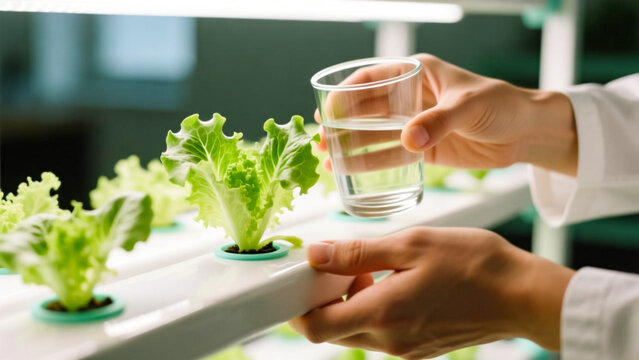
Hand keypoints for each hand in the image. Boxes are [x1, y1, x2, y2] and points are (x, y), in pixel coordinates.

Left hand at [290, 227, 574, 358]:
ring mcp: (405, 349)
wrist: (522, 295)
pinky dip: (373, 309)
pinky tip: (394, 281)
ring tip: (373, 268)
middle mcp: (389, 341)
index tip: (303, 279)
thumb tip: (316, 255)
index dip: (299, 307)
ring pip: (356, 330)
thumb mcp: (411, 245)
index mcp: (382, 314)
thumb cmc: (472, 264)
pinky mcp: (418, 348)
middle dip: (326, 299)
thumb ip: (358, 253)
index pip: (316, 328)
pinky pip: (380, 332)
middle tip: (340, 264)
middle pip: (332, 330)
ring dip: (351, 302)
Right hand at [316, 54, 577, 175]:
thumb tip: (408, 140)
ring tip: (328, 159)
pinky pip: (391, 155)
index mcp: (417, 74)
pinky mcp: (423, 148)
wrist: (526, 132)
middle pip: (366, 110)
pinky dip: (370, 163)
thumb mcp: (470, 107)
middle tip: (321, 140)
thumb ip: (440, 122)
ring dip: (350, 146)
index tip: (327, 110)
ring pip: (374, 134)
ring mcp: (415, 124)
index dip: (345, 93)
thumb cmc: (502, 105)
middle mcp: (410, 98)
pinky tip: (351, 171)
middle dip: (341, 124)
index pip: (372, 78)